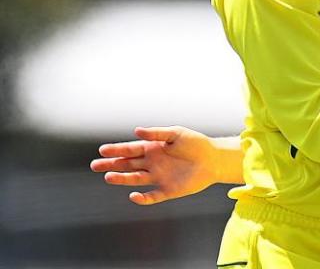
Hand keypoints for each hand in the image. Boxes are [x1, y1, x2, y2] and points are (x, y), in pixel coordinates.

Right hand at [90, 126, 223, 204]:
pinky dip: (142, 198)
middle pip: (128, 164)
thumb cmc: (195, 143)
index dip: (117, 150)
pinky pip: (152, 196)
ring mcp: (158, 177)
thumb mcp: (176, 134)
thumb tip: (135, 131)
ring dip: (122, 179)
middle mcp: (152, 164)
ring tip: (108, 177)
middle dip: (112, 164)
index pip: (130, 149)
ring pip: (135, 179)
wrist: (214, 159)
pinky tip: (134, 195)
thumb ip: (157, 134)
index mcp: (153, 149)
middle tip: (95, 165)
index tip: (102, 150)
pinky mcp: (168, 190)